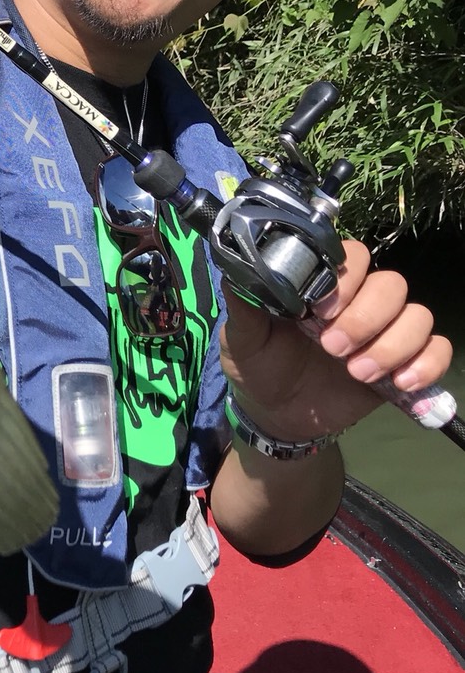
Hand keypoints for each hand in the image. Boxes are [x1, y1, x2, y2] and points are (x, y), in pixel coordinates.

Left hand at [220, 239, 453, 442]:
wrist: (276, 416)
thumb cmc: (259, 365)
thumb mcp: (242, 338)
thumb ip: (245, 305)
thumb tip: (235, 268)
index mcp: (324, 285)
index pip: (354, 256)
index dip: (345, 279)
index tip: (319, 310)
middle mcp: (361, 300)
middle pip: (391, 284)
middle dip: (366, 317)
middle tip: (333, 348)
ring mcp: (386, 330)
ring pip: (418, 315)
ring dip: (393, 344)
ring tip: (358, 373)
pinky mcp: (405, 362)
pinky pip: (438, 350)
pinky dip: (428, 364)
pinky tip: (401, 383)